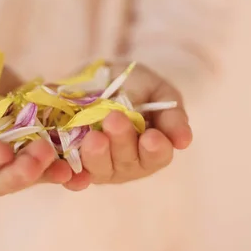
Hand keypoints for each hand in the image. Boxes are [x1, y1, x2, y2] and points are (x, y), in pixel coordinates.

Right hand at [0, 63, 73, 195]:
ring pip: (25, 180)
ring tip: (64, 167)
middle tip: (41, 155)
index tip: (3, 151)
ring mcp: (9, 171)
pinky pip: (48, 174)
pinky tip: (80, 175)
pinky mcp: (35, 166)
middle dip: (20, 172)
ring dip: (44, 176)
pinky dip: (63, 175)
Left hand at [64, 63, 191, 190]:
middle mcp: (127, 163)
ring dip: (96, 155)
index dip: (155, 150)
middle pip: (127, 163)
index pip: (157, 156)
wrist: (98, 76)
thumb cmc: (135, 85)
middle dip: (121, 142)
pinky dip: (68, 174)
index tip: (151, 137)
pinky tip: (66, 172)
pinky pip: (70, 173)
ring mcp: (100, 165)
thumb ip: (171, 114)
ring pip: (99, 168)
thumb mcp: (157, 90)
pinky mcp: (73, 163)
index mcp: (152, 148)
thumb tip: (184, 141)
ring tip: (94, 137)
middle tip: (115, 120)